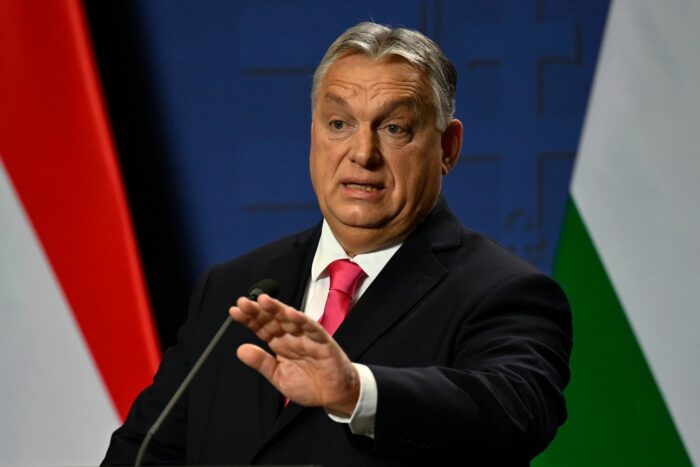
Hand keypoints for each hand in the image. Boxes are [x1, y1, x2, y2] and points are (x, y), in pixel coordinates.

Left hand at [229, 294, 359, 415]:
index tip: (234, 311)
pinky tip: (290, 313)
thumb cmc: (309, 384)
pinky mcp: (322, 341)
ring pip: (290, 319)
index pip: (262, 327)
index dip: (249, 319)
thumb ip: (261, 363)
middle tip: (243, 302)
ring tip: (263, 300)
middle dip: (258, 310)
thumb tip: (240, 350)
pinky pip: (311, 328)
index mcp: (280, 344)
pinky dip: (302, 320)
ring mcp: (306, 337)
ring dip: (277, 309)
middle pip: (273, 319)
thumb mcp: (279, 376)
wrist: (334, 396)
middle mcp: (291, 336)